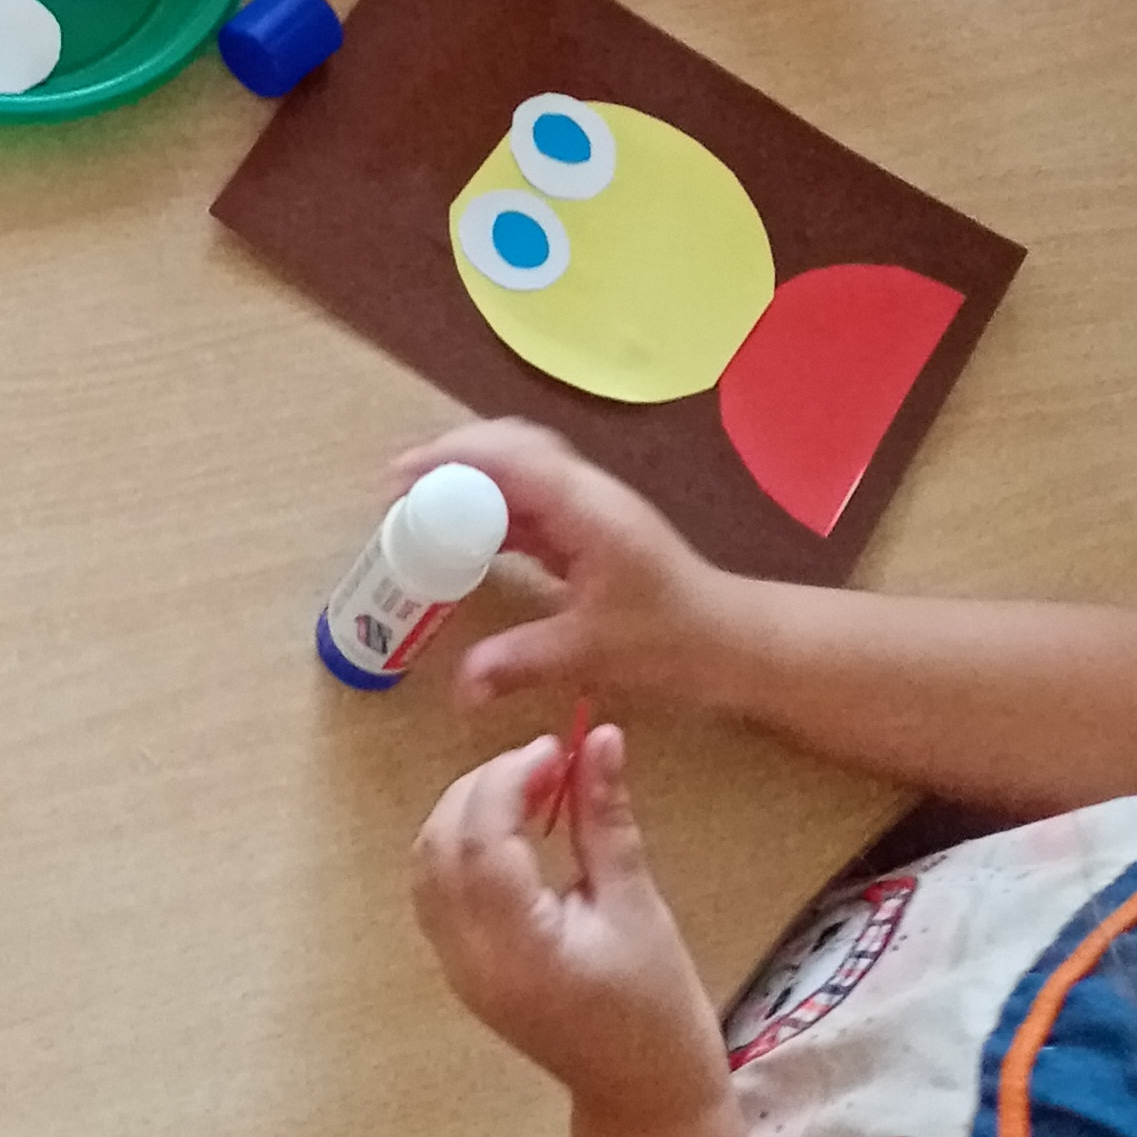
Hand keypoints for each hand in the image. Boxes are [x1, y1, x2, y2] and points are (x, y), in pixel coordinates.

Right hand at [390, 423, 734, 722]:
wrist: (735, 643)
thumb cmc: (671, 641)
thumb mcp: (591, 652)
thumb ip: (521, 661)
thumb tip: (460, 689)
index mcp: (586, 508)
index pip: (510, 458)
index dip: (452, 458)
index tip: (401, 476)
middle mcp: (586, 493)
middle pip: (513, 447)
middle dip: (454, 457)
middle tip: (401, 486)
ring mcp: (591, 509)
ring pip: (522, 471)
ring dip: (473, 479)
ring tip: (422, 504)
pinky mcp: (591, 530)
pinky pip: (533, 501)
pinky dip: (494, 508)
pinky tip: (467, 536)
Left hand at [412, 727, 730, 1131]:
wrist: (645, 1097)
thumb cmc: (658, 1009)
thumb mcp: (638, 907)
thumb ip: (606, 820)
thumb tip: (600, 736)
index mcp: (520, 949)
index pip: (483, 841)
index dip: (508, 779)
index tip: (555, 748)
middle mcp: (471, 959)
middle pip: (441, 847)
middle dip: (482, 790)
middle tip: (543, 765)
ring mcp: (457, 969)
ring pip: (426, 866)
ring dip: (463, 814)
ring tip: (527, 793)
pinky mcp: (459, 971)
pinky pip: (433, 891)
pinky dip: (457, 847)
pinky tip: (507, 834)